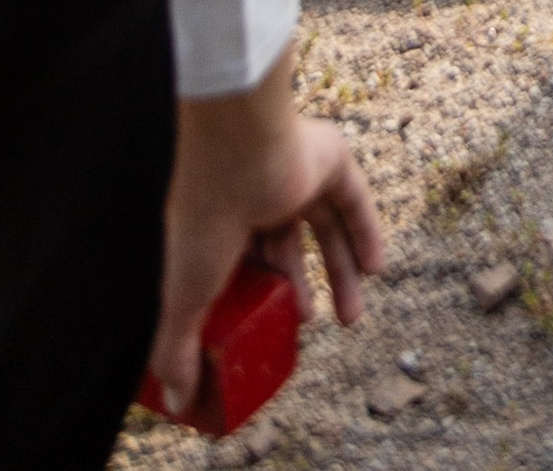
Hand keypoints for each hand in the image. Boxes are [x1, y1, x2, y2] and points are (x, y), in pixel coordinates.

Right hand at [149, 46, 385, 418]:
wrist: (238, 149)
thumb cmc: (205, 219)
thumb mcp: (187, 297)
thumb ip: (179, 350)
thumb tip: (175, 402)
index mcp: (221, 218)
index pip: (242, 263)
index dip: (256, 299)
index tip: (264, 332)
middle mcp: (259, 193)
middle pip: (287, 247)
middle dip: (303, 290)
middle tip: (311, 324)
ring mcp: (296, 173)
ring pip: (325, 228)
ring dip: (341, 273)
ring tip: (352, 319)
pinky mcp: (330, 159)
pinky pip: (354, 199)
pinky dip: (367, 233)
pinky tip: (377, 268)